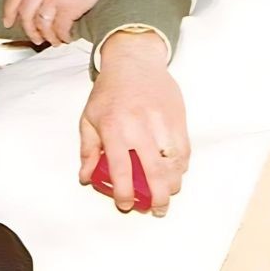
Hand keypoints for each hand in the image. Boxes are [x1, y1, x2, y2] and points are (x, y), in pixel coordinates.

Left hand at [3, 0, 114, 46]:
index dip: (10, 11)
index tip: (7, 22)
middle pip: (27, 14)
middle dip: (29, 30)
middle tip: (34, 38)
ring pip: (42, 24)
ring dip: (47, 36)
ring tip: (53, 41)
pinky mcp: (70, 7)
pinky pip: (60, 28)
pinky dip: (63, 36)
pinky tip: (68, 38)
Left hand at [78, 31, 188, 215]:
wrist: (133, 61)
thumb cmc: (108, 92)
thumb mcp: (89, 118)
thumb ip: (88, 150)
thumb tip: (85, 177)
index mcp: (114, 128)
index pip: (121, 169)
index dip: (124, 193)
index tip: (125, 204)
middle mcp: (139, 127)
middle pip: (154, 172)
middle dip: (157, 198)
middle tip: (155, 210)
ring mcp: (161, 123)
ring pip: (174, 164)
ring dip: (172, 185)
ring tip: (166, 195)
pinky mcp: (178, 118)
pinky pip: (184, 150)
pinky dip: (181, 166)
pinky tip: (174, 174)